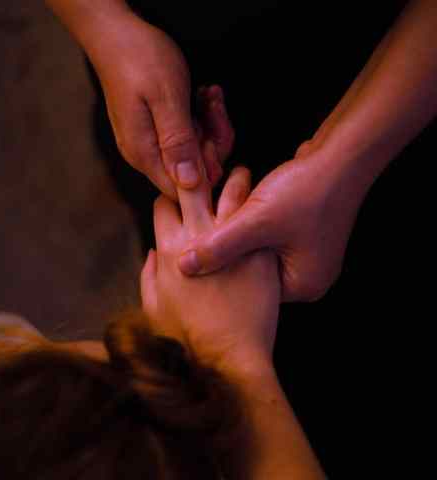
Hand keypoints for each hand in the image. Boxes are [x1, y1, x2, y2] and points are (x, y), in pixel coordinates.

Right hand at [89, 12, 233, 197]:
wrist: (116, 32)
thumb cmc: (140, 59)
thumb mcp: (166, 99)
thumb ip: (178, 144)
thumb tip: (189, 184)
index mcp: (144, 154)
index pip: (182, 190)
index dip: (205, 172)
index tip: (211, 139)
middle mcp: (144, 155)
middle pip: (191, 172)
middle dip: (212, 142)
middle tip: (213, 107)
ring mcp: (149, 143)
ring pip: (192, 152)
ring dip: (209, 125)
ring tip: (208, 95)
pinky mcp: (155, 131)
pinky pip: (186, 136)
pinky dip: (199, 117)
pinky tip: (201, 96)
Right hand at [140, 166, 280, 370]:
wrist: (233, 356)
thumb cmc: (189, 336)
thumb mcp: (155, 308)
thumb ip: (148, 276)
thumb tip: (152, 253)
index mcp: (170, 249)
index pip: (163, 205)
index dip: (168, 198)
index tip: (177, 196)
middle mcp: (199, 236)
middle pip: (191, 188)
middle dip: (193, 173)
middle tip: (201, 163)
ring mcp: (233, 239)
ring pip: (228, 190)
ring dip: (229, 178)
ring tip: (237, 173)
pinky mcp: (259, 247)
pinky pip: (257, 212)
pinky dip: (256, 199)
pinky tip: (261, 194)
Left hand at [178, 141, 368, 301]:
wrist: (342, 156)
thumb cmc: (306, 191)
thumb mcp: (257, 222)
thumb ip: (219, 246)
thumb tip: (183, 268)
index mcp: (302, 286)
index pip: (249, 291)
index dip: (222, 273)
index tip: (198, 260)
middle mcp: (307, 275)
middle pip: (254, 273)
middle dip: (232, 254)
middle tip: (204, 240)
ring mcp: (308, 255)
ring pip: (259, 253)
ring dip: (241, 237)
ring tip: (223, 222)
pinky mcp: (304, 235)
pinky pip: (269, 238)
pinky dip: (254, 227)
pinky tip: (239, 211)